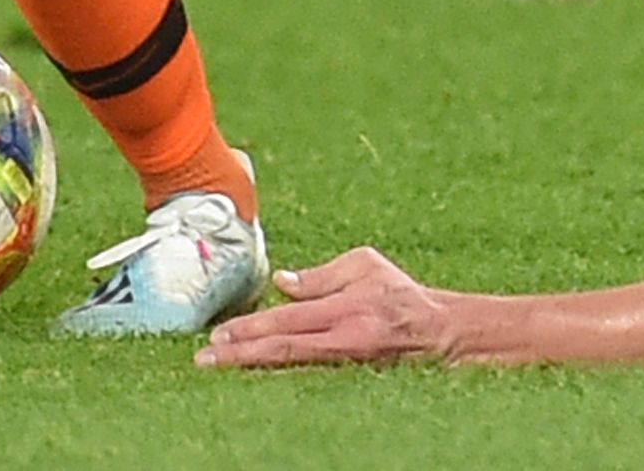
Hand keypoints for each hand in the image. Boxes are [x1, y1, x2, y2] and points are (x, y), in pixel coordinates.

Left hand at [196, 248, 453, 369]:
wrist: (438, 333)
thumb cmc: (399, 293)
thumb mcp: (364, 266)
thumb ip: (320, 276)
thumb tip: (280, 283)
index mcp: (348, 308)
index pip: (289, 320)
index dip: (252, 328)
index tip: (219, 334)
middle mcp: (345, 339)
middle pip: (283, 349)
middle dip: (240, 354)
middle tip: (204, 358)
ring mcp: (346, 363)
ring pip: (290, 367)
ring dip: (251, 366)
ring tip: (219, 366)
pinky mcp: (348, 376)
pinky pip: (305, 374)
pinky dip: (276, 374)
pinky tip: (253, 373)